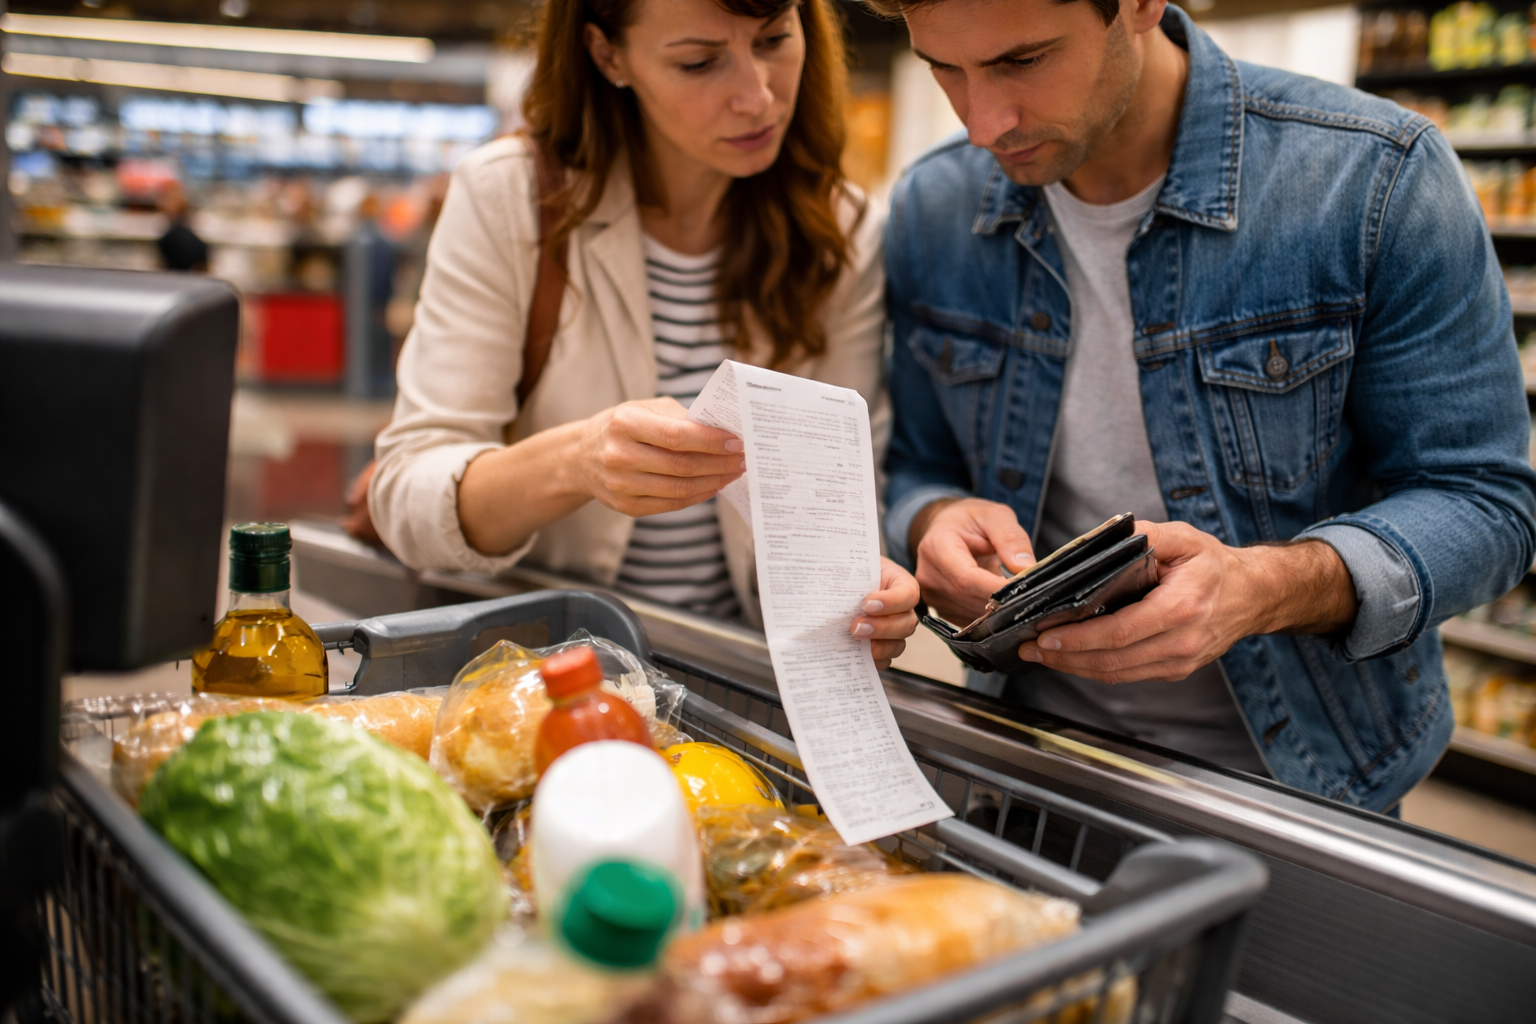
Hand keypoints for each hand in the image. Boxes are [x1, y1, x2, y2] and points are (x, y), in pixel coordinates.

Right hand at [576, 398, 745, 516]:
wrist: (580, 457)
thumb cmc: (622, 426)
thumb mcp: (644, 409)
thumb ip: (679, 418)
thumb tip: (722, 431)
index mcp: (625, 424)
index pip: (677, 436)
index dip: (711, 441)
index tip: (737, 442)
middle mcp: (619, 456)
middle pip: (682, 466)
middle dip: (719, 463)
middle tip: (743, 459)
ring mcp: (621, 485)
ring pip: (680, 489)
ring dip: (714, 482)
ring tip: (733, 473)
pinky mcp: (626, 506)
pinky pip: (671, 504)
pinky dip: (697, 496)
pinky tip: (713, 486)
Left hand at [850, 558, 921, 669]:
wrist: (847, 582)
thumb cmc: (854, 571)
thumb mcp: (855, 564)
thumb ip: (850, 571)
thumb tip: (828, 577)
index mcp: (901, 584)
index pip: (907, 595)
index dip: (891, 602)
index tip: (866, 604)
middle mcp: (903, 610)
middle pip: (906, 624)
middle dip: (881, 628)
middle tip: (855, 627)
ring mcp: (894, 631)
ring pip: (898, 645)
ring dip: (878, 647)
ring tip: (855, 642)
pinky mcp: (882, 646)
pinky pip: (885, 660)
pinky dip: (872, 661)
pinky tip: (856, 656)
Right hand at [911, 498, 1036, 623]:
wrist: (946, 529)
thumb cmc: (970, 520)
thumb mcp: (995, 516)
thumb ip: (1011, 538)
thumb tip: (1026, 568)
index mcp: (936, 546)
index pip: (966, 577)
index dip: (996, 589)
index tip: (1026, 591)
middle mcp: (927, 575)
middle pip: (969, 598)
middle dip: (1003, 599)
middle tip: (1032, 592)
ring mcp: (930, 596)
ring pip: (971, 614)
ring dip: (998, 610)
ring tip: (1017, 594)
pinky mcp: (939, 610)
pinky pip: (969, 622)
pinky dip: (991, 616)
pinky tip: (1002, 603)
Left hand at [1018, 521, 1358, 681]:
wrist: (1253, 595)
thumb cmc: (1214, 565)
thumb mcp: (1182, 537)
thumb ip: (1142, 536)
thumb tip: (1100, 540)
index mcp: (1181, 607)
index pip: (1121, 632)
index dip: (1080, 639)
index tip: (1046, 636)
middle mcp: (1182, 641)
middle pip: (1113, 660)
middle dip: (1066, 657)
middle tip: (1030, 648)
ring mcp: (1180, 661)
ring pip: (1118, 673)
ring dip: (1075, 667)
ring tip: (1042, 654)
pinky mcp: (1175, 670)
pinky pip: (1128, 674)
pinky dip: (1096, 668)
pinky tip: (1072, 657)